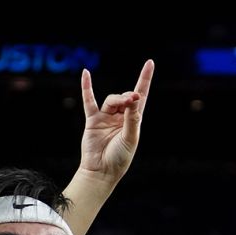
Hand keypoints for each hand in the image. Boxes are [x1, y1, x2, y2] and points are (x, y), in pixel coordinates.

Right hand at [77, 61, 152, 184]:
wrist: (101, 171)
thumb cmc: (120, 158)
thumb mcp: (131, 137)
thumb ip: (132, 117)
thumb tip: (134, 97)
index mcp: (134, 120)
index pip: (141, 96)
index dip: (145, 79)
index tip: (149, 63)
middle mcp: (121, 116)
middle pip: (125, 98)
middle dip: (128, 97)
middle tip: (130, 101)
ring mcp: (106, 117)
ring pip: (111, 100)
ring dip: (116, 100)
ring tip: (121, 104)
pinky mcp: (92, 120)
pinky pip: (89, 101)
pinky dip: (87, 87)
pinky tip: (85, 74)